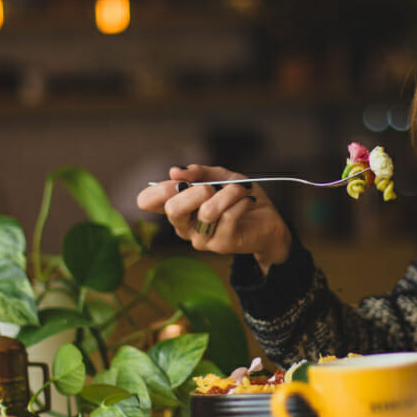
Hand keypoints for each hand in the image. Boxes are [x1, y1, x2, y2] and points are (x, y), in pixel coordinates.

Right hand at [136, 164, 291, 272]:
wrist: (269, 221)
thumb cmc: (240, 198)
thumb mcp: (221, 177)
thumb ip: (199, 172)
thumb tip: (175, 171)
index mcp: (178, 208)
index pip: (147, 202)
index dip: (159, 188)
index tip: (180, 180)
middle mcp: (184, 226)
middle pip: (173, 209)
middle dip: (196, 190)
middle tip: (213, 187)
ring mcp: (201, 238)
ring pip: (207, 211)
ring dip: (228, 193)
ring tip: (241, 189)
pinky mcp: (221, 244)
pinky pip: (229, 216)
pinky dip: (241, 201)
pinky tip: (248, 200)